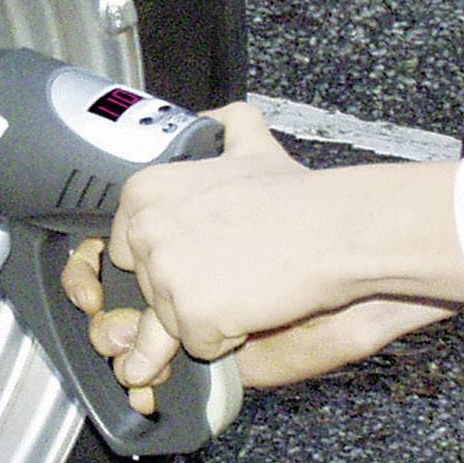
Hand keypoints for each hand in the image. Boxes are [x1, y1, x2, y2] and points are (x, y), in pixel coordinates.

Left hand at [61, 101, 463, 405]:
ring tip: (249, 280)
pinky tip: (255, 303)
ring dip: (212, 312)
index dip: (175, 256)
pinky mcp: (189, 316)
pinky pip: (200, 345)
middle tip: (237, 262)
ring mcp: (163, 276)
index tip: (211, 246)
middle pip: (151, 287)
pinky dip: (230, 337)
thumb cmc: (296, 196)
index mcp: (142, 193)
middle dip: (190, 287)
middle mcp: (142, 232)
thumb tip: (211, 117)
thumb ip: (221, 129)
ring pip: (173, 320)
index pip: (129, 248)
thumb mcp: (249, 145)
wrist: (334, 228)